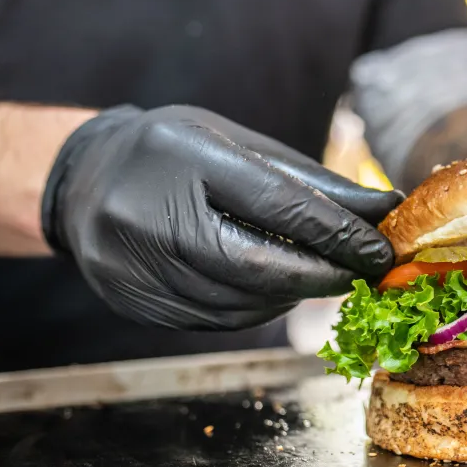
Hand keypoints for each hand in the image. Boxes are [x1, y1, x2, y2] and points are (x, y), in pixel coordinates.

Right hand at [42, 105, 402, 329]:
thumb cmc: (175, 154)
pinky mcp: (133, 302)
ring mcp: (133, 264)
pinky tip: (275, 290)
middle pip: (257, 265)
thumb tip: (383, 212)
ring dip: (293, 295)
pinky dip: (257, 308)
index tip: (381, 249)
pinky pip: (215, 320)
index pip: (276, 205)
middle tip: (363, 274)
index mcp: (183, 156)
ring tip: (319, 277)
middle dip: (323, 274)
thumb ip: (309, 182)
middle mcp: (148, 213)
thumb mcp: (238, 146)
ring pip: (240, 302)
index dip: (337, 234)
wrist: (83, 180)